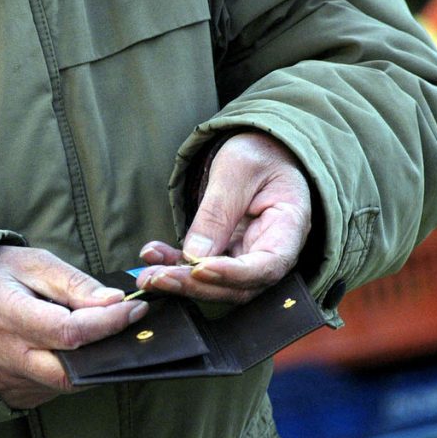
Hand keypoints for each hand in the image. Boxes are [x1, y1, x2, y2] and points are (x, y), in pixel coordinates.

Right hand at [0, 246, 148, 408]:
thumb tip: (114, 301)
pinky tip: (76, 349)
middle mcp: (5, 355)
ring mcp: (6, 379)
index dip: (107, 322)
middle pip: (69, 371)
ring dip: (90, 363)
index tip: (134, 308)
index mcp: (7, 315)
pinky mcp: (12, 392)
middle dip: (105, 353)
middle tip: (125, 330)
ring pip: (64, 383)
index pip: (68, 330)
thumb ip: (73, 283)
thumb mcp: (32, 264)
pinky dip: (72, 371)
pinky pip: (51, 388)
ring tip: (101, 335)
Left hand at [137, 131, 310, 303]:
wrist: (260, 151)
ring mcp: (248, 257)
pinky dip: (175, 265)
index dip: (234, 274)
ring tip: (147, 275)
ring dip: (180, 282)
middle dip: (196, 286)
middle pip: (238, 285)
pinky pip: (200, 270)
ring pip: (217, 285)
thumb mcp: (238, 169)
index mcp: (289, 228)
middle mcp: (272, 251)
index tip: (199, 270)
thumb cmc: (259, 154)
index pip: (267, 266)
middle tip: (158, 277)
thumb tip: (195, 255)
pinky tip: (152, 256)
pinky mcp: (226, 255)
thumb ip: (219, 211)